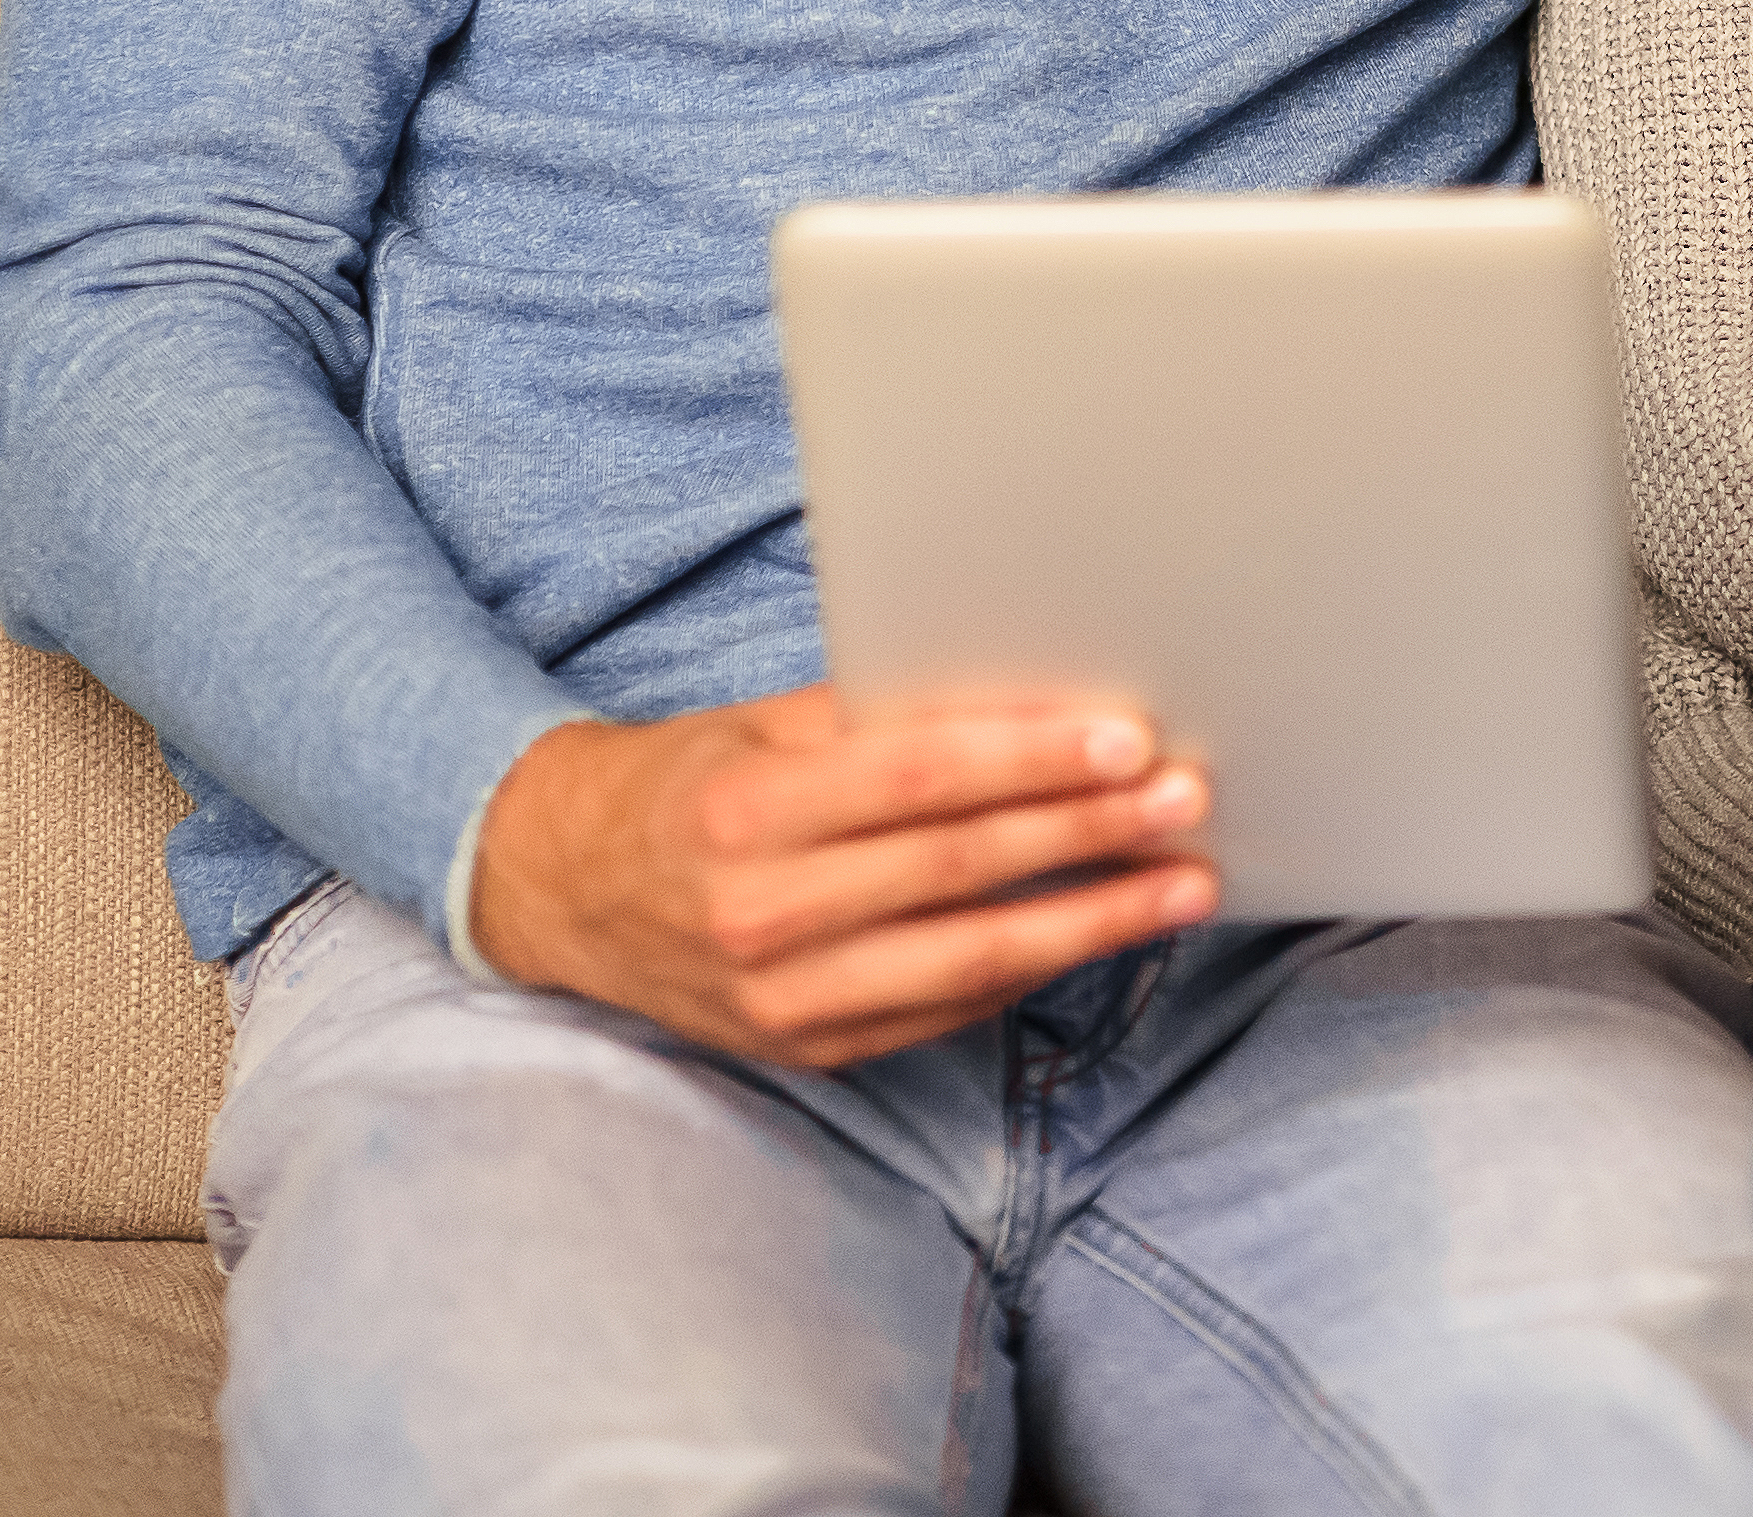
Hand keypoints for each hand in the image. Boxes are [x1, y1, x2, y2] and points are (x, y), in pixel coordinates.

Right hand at [467, 687, 1218, 1068]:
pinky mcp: (812, 1050)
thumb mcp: (762, 727)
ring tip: (1182, 883)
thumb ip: (882, 719)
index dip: (1031, 762)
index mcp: (748, 812)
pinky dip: (1033, 969)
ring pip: (973, 958)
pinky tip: (1101, 930)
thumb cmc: (688, 787)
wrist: (566, 896)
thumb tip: (1034, 701)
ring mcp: (787, 999)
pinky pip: (947, 1007)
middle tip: (1186, 802)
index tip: (1128, 743)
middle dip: (1089, 835)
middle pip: (962, 870)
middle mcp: (763, 914)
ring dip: (1093, 921)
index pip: (918, 781)